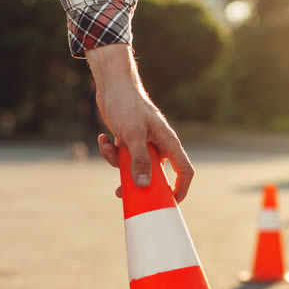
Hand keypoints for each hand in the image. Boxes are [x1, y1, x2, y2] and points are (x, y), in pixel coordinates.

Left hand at [86, 43, 194, 202]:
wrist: (112, 85)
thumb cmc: (127, 105)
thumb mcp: (133, 134)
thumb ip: (139, 161)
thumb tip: (143, 186)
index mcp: (168, 142)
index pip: (184, 170)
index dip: (180, 189)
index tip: (170, 203)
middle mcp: (158, 145)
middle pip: (155, 174)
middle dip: (137, 183)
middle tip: (122, 192)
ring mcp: (144, 144)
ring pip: (135, 167)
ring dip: (118, 164)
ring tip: (108, 146)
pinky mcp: (129, 141)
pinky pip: (122, 157)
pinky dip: (110, 151)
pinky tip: (103, 138)